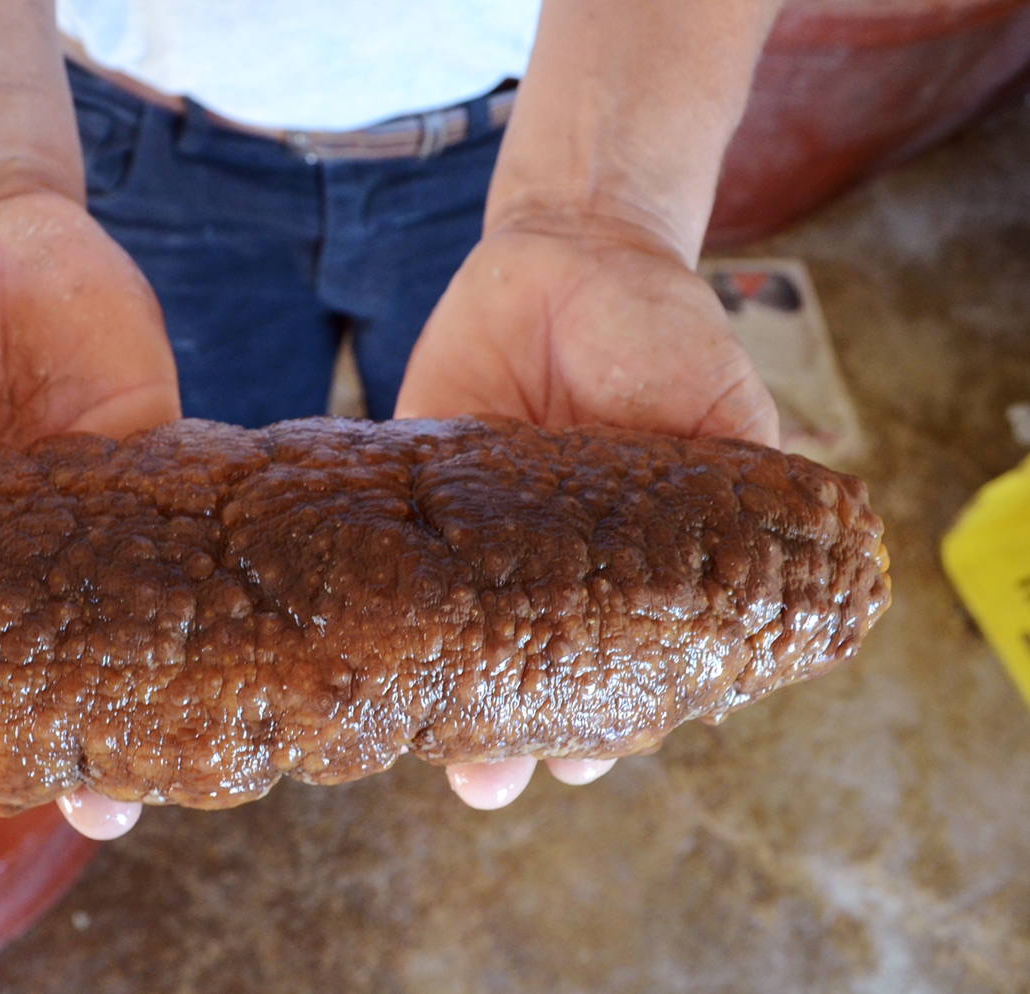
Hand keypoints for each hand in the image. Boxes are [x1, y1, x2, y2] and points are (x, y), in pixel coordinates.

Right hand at [0, 188, 178, 839]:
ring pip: (132, 612)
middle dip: (73, 730)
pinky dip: (202, 572)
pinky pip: (186, 516)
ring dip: (149, 682)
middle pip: (53, 654)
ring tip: (169, 762)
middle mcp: (18, 541)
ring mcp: (90, 499)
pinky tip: (220, 637)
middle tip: (95, 805)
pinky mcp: (154, 441)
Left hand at [396, 221, 779, 808]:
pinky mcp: (415, 497)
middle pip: (532, 676)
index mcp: (632, 571)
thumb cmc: (659, 333)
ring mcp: (477, 544)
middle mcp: (551, 572)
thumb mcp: (717, 401)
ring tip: (450, 763)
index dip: (608, 719)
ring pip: (458, 646)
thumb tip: (775, 584)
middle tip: (497, 778)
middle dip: (517, 739)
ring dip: (448, 706)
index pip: (622, 668)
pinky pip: (389, 568)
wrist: (566, 249)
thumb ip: (737, 482)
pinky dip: (379, 614)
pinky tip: (370, 657)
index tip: (592, 756)